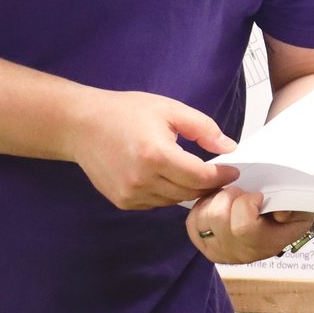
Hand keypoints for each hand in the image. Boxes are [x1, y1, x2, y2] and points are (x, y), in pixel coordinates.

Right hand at [65, 88, 237, 209]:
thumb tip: (228, 147)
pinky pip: (156, 203)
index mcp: (156, 155)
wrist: (81, 125)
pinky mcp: (122, 201)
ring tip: (193, 173)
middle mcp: (142, 180)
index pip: (201, 176)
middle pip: (189, 193)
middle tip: (218, 173)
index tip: (232, 171)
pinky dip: (167, 193)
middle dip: (208, 185)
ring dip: (187, 190)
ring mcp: (130, 194)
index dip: (221, 175)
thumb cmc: (124, 112)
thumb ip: (203, 128)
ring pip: (174, 201)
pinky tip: (166, 177)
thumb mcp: (169, 109)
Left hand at [186, 188, 313, 265]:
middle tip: (242, 193)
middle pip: (218, 217)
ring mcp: (219, 251)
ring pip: (202, 217)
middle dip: (229, 195)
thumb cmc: (289, 213)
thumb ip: (295, 209)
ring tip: (231, 198)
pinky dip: (202, 207)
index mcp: (265, 244)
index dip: (247, 203)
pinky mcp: (203, 246)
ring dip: (215, 199)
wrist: (277, 228)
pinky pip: (192, 222)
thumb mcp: (302, 210)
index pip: (243, 227)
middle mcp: (239, 253)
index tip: (258, 196)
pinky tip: (218, 204)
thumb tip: (278, 214)